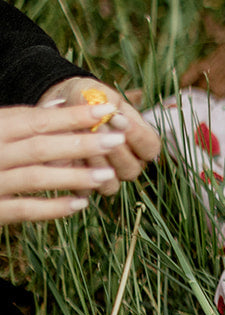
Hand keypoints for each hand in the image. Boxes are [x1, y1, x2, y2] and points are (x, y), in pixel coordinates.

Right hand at [0, 100, 131, 223]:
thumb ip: (18, 118)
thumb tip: (59, 104)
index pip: (37, 119)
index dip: (73, 115)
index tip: (108, 108)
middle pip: (40, 146)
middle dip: (80, 143)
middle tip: (117, 139)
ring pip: (34, 177)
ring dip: (73, 176)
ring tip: (107, 174)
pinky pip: (22, 210)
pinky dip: (52, 208)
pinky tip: (80, 204)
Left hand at [36, 76, 161, 193]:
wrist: (58, 107)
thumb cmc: (84, 98)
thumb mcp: (96, 91)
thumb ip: (106, 100)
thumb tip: (109, 112)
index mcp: (141, 142)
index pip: (151, 148)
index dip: (137, 136)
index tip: (117, 118)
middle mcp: (129, 163)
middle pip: (132, 169)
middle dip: (113, 150)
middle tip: (95, 129)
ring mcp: (108, 177)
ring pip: (111, 184)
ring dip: (95, 164)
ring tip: (79, 143)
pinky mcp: (84, 186)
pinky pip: (85, 191)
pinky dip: (75, 175)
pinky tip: (65, 156)